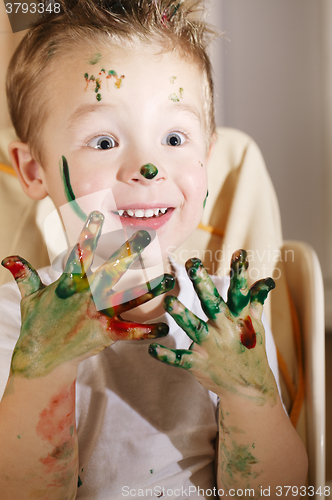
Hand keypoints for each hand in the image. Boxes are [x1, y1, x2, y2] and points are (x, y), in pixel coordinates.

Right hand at [2, 211, 173, 377]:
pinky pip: (129, 330)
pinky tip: (163, 327)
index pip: (79, 254)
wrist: (40, 358)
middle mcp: (86, 296)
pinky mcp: (105, 334)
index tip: (97, 215)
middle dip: (129, 253)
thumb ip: (24, 274)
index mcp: (69, 283)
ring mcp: (97, 315)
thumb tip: (7, 258)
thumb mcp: (29, 297)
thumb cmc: (36, 324)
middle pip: (110, 270)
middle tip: (145, 236)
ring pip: (127, 298)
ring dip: (149, 289)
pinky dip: (147, 331)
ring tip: (169, 279)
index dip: (88, 234)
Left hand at [149, 250, 276, 404]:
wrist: (250, 390)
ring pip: (196, 328)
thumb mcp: (257, 326)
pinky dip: (166, 355)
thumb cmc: (250, 350)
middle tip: (193, 264)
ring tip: (169, 303)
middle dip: (204, 284)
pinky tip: (152, 349)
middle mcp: (226, 329)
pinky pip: (181, 359)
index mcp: (239, 317)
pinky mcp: (200, 364)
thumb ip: (255, 302)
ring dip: (183, 316)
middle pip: (214, 303)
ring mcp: (213, 347)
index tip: (239, 253)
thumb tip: (265, 281)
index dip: (240, 273)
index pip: (240, 291)